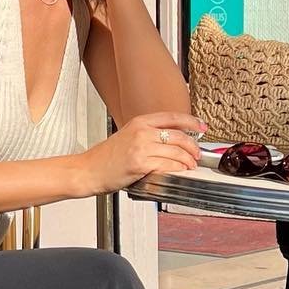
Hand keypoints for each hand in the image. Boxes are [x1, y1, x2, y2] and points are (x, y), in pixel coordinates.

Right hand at [74, 110, 203, 194]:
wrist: (87, 170)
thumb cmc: (105, 158)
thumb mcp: (127, 137)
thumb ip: (147, 135)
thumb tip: (171, 140)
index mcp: (139, 122)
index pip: (173, 117)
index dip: (191, 121)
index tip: (202, 126)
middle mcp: (141, 132)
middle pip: (179, 136)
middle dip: (193, 146)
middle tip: (197, 154)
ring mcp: (141, 148)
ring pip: (176, 152)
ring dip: (188, 161)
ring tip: (190, 166)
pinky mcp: (141, 164)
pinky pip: (168, 165)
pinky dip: (178, 169)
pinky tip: (180, 172)